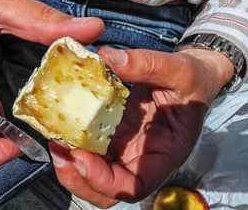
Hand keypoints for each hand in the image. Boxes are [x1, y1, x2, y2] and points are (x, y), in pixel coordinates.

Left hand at [49, 47, 233, 207]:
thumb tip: (108, 58)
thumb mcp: (180, 70)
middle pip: (105, 190)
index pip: (133, 186)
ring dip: (69, 164)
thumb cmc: (192, 82)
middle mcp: (141, 159)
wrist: (188, 80)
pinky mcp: (113, 136)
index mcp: (163, 154)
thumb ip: (149, 64)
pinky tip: (62, 125)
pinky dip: (72, 144)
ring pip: (92, 174)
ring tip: (55, 138)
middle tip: (59, 149)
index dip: (104, 181)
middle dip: (77, 178)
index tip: (81, 157)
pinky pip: (89, 149)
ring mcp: (124, 149)